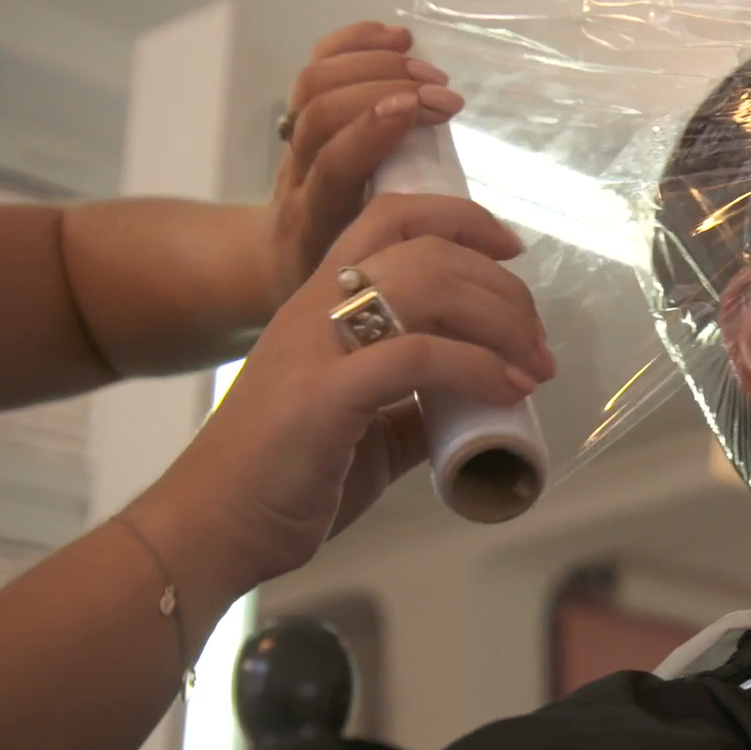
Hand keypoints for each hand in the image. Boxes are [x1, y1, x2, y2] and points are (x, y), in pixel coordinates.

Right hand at [126, 193, 556, 604]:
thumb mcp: (362, 427)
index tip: (513, 252)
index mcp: (318, 303)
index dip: (462, 219)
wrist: (211, 531)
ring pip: (427, 284)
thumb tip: (469, 399)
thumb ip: (410, 404)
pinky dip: (478, 367)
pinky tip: (508, 390)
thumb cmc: (280, 482)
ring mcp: (314, 346)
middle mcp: (313, 308)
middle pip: (427, 248)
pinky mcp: (322, 395)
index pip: (392, 218)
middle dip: (503, 288)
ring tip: (536, 367)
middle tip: (539, 342)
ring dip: (501, 321)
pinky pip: (417, 356)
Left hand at [254, 21, 468, 310]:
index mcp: (321, 217)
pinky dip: (355, 42)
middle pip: (324, 109)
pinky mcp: (302, 114)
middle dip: (387, 89)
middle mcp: (300, 172)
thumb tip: (502, 246)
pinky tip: (399, 37)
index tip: (425, 111)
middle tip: (446, 97)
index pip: (336, 161)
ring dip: (377, 65)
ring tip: (431, 72)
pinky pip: (317, 65)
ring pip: (316, 82)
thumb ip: (427, 258)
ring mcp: (296, 139)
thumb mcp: (381, 280)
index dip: (374, 129)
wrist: (280, 257)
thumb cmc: (345, 272)